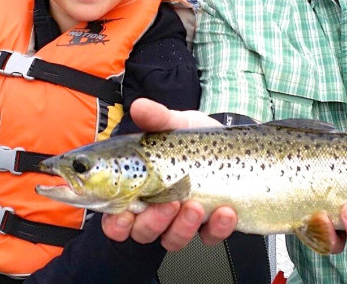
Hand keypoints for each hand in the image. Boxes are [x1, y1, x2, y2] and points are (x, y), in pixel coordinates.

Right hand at [101, 98, 237, 249]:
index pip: (117, 217)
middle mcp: (157, 209)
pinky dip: (217, 228)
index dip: (116, 223)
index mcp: (139, 188)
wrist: (231, 141)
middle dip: (152, 223)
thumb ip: (157, 118)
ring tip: (196, 205)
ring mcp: (183, 220)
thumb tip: (139, 106)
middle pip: (143, 232)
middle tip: (168, 203)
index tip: (124, 214)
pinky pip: (210, 237)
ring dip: (183, 227)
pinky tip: (226, 212)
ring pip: (173, 239)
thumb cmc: (193, 136)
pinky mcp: (211, 225)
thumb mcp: (176, 124)